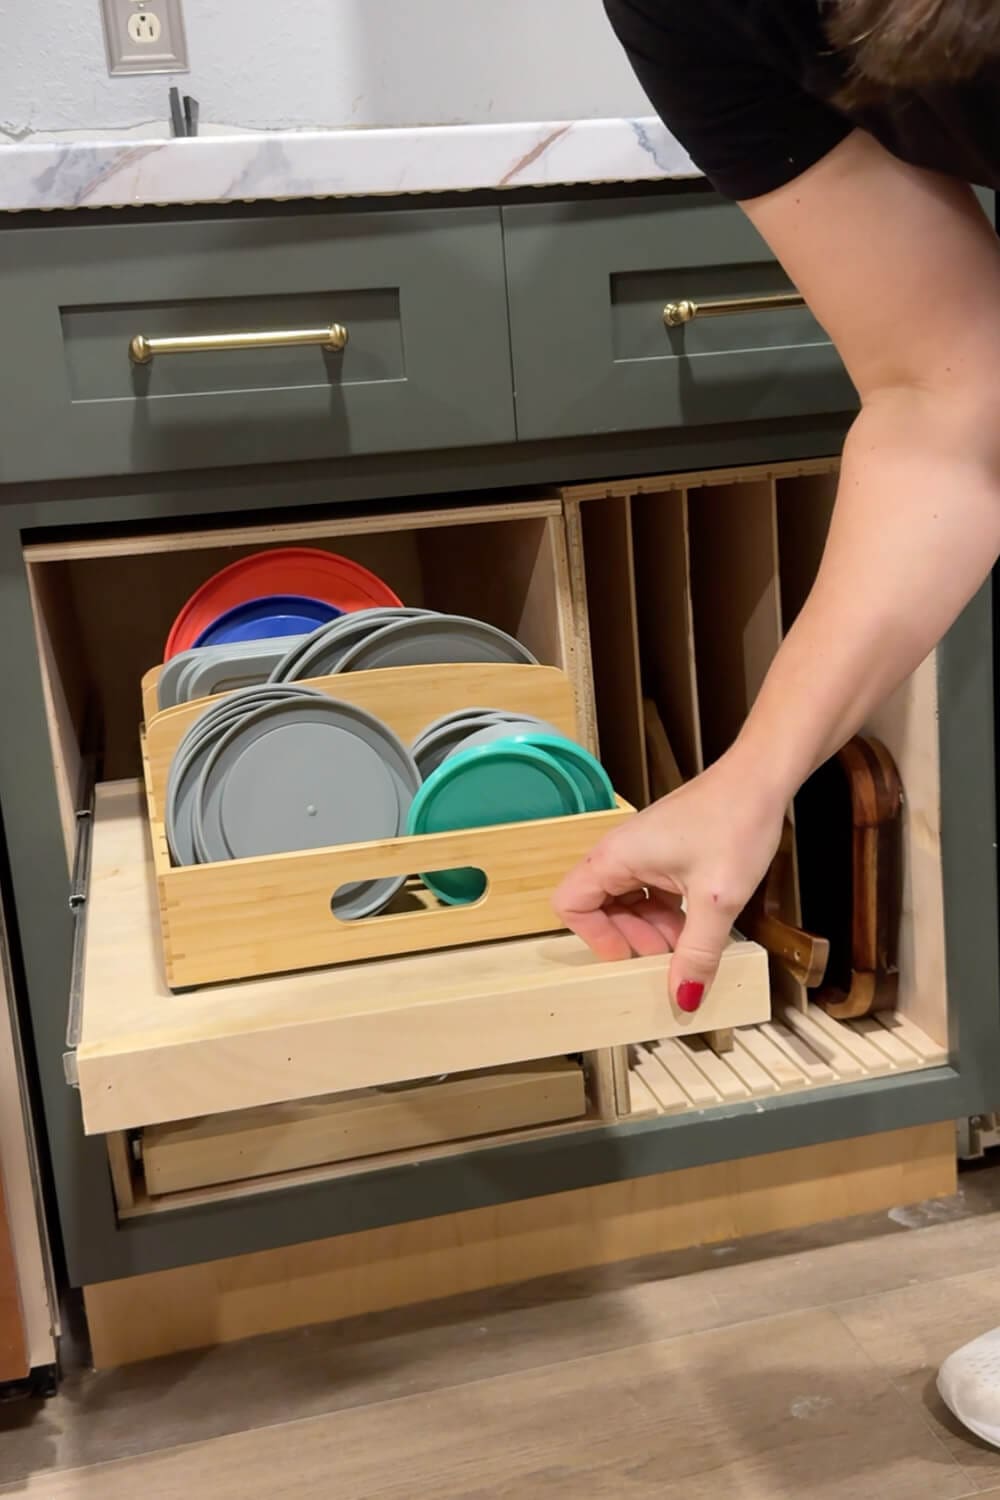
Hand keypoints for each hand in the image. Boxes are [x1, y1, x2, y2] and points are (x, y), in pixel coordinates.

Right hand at [553, 750, 785, 1010]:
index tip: (632, 957)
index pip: (571, 905)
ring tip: (690, 945)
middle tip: (670, 958)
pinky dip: (668, 914)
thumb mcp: (717, 899)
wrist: (763, 778)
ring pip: (629, 903)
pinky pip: (651, 891)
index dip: (596, 938)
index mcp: (615, 857)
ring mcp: (643, 851)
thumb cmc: (735, 822)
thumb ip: (697, 953)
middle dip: (632, 939)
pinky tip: (700, 925)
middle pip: (600, 909)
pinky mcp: (665, 851)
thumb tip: (683, 998)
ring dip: (653, 929)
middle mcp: (621, 852)